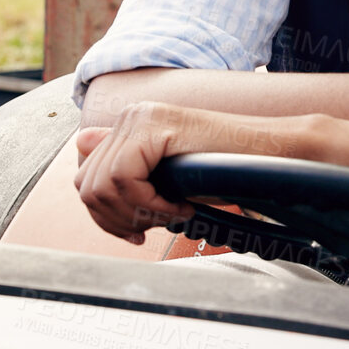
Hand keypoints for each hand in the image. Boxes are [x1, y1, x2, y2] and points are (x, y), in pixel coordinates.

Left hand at [72, 101, 311, 242]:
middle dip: (116, 220)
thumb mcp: (167, 178)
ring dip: (136, 213)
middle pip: (87, 185)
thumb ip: (126, 167)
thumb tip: (81, 143)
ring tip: (172, 213)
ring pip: (101, 185)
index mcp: (130, 128)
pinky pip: (124, 178)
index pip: (86, 178)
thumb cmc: (225, 170)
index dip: (105, 215)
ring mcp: (141, 118)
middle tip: (154, 227)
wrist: (268, 156)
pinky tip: (179, 205)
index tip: (135, 231)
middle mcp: (131, 117)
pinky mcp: (154, 126)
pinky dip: (149, 204)